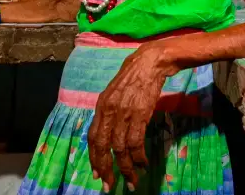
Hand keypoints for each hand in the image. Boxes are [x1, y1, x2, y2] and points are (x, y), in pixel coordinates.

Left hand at [88, 42, 174, 192]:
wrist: (150, 61)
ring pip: (120, 148)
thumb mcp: (115, 93)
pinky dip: (138, 156)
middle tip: (109, 184)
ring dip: (126, 167)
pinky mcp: (140, 113)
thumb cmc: (134, 75)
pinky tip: (142, 163)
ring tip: (131, 180)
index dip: (94, 157)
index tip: (97, 173)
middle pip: (103, 145)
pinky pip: (136, 141)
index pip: (93, 137)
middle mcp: (109, 110)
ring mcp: (124, 112)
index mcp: (101, 105)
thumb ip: (110, 112)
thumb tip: (109, 133)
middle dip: (105, 168)